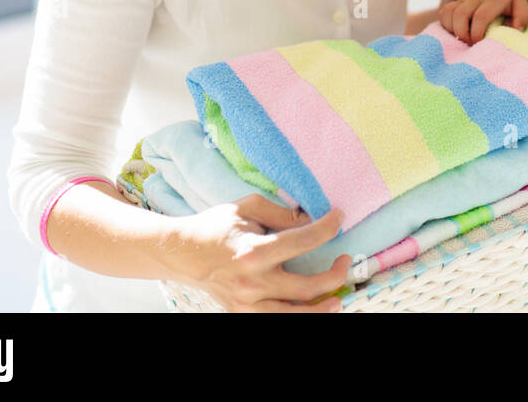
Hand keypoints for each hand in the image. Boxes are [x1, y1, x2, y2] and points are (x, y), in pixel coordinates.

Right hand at [161, 195, 350, 311]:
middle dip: (335, 275)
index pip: (303, 241)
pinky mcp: (241, 313)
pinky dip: (296, 315)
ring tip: (338, 298)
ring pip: (294, 314)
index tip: (339, 218)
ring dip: (322, 308)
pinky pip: (275, 320)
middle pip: (307, 288)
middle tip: (346, 262)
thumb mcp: (247, 208)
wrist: (181, 253)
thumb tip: (311, 220)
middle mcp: (252, 282)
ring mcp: (246, 303)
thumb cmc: (215, 226)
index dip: (328, 228)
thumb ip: (281, 213)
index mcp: (254, 251)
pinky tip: (311, 308)